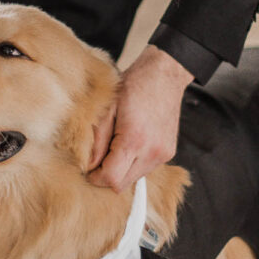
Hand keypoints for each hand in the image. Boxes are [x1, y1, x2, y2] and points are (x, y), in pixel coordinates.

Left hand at [87, 45, 192, 191]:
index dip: (96, 178)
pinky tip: (131, 142)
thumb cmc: (134, 85)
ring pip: (135, 178)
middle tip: (99, 159)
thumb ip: (97, 141)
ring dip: (122, 169)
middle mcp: (152, 151)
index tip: (89, 170)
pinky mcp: (169, 152)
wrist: (165, 74)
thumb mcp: (107, 109)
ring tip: (116, 145)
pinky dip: (135, 162)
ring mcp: (163, 154)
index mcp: (134, 140)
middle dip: (108, 176)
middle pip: (123, 184)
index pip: (111, 178)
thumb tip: (90, 165)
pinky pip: (146, 168)